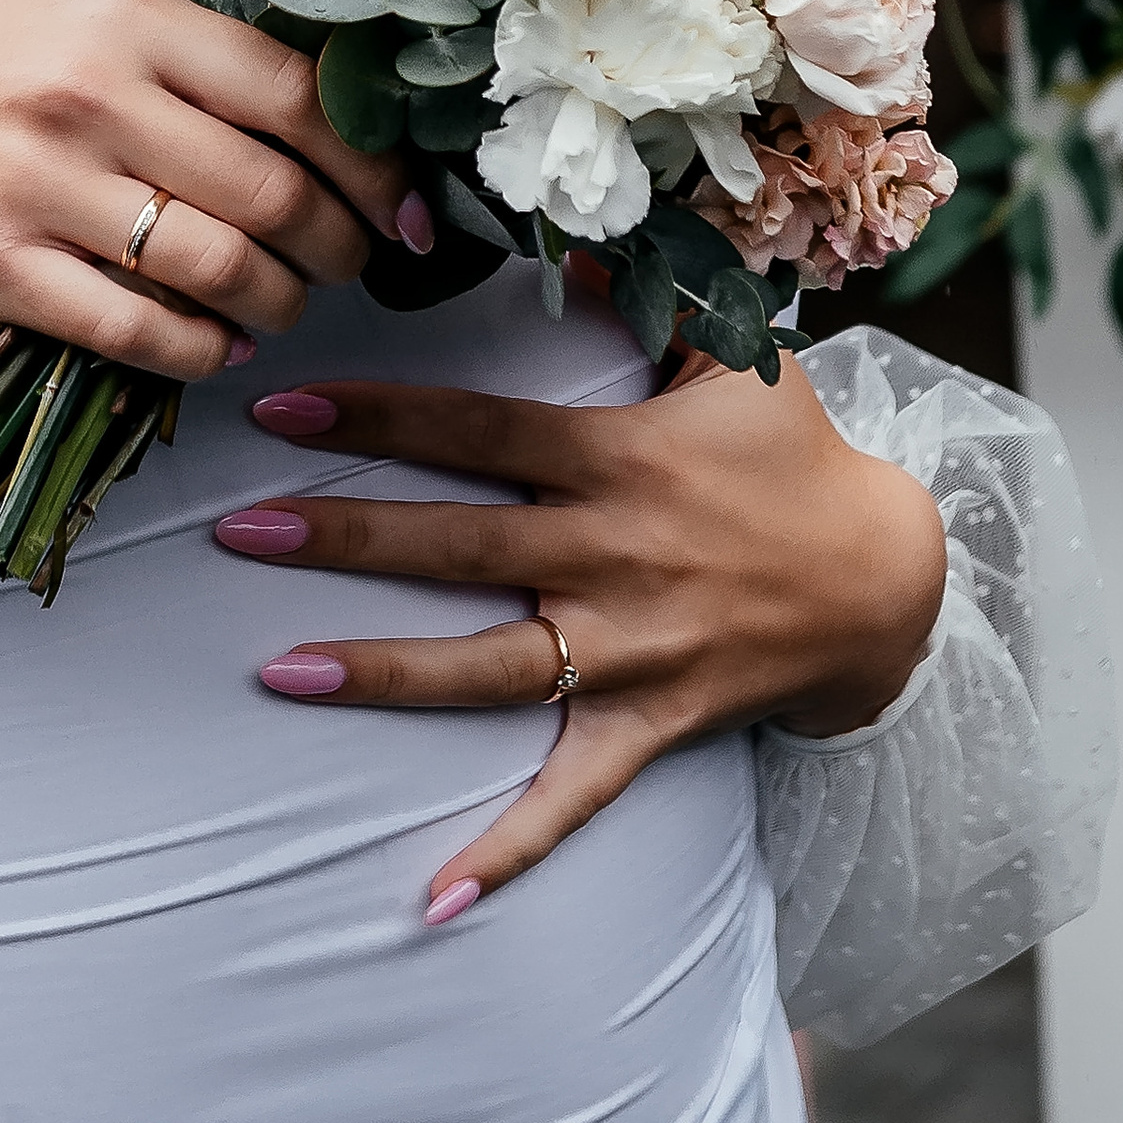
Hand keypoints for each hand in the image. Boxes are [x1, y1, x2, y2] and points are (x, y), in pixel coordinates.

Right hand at [0, 0, 424, 382]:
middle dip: (337, 252)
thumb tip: (338, 142)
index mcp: (133, 24)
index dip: (377, 173)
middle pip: (274, 197)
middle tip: (345, 269)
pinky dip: (201, 353)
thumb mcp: (92, 20)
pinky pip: (134, 331)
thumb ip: (201, 67)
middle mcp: (94, 98)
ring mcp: (42, 185)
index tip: (409, 218)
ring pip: (217, 270)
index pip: (302, 101)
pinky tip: (218, 349)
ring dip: (277, 307)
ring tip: (280, 308)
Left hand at [216, 354, 946, 915]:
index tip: (278, 407)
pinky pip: (570, 797)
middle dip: (344, 537)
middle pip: (458, 545)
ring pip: (489, 667)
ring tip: (282, 672)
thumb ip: (646, 287)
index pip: (475, 431)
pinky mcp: (648, 726)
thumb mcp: (736, 355)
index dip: (377, 414)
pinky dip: (509, 851)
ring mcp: (628, 652)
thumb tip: (569, 221)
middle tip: (236, 531)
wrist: (886, 584)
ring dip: (385, 674)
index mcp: (618, 462)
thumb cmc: (792, 458)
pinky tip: (431, 902)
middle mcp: (613, 558)